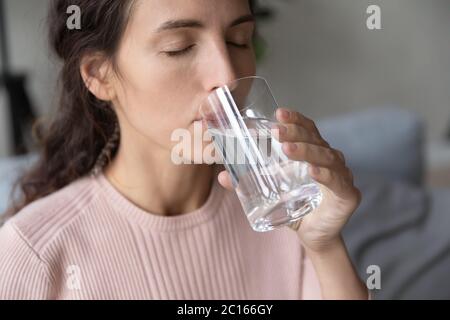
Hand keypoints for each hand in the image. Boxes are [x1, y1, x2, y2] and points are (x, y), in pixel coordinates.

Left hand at [217, 107, 361, 252]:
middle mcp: (330, 159)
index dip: (295, 119)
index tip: (279, 113)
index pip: (307, 129)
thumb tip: (222, 176)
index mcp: (314, 152)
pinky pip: (336, 181)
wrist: (314, 236)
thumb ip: (248, 184)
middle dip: (295, 133)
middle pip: (315, 139)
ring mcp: (342, 175)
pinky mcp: (348, 195)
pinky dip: (325, 175)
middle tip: (277, 132)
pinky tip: (312, 171)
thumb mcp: (270, 192)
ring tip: (287, 149)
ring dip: (306, 151)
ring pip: (325, 157)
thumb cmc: (295, 207)